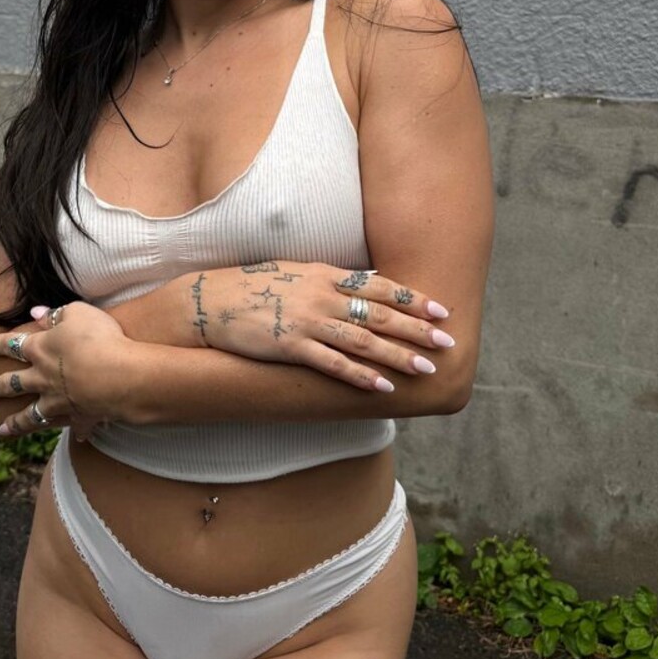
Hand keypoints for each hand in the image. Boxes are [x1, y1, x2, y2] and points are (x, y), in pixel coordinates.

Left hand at [0, 301, 130, 439]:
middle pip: (11, 384)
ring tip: (1, 430)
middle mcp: (43, 378)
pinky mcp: (79, 415)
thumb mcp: (77, 313)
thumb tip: (35, 312)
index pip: (11, 345)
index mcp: (41, 350)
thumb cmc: (98, 338)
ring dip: (15, 423)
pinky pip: (75, 426)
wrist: (119, 375)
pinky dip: (78, 431)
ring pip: (31, 415)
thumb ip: (55, 313)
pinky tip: (79, 437)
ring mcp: (59, 401)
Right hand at [189, 262, 454, 391]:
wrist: (210, 301)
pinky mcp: (290, 345)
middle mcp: (322, 296)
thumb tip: (363, 282)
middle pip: (380, 313)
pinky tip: (382, 386)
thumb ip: (330, 279)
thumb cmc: (252, 286)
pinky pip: (332, 363)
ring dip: (398, 355)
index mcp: (325, 274)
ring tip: (426, 368)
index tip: (440, 309)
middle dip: (417, 328)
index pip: (379, 286)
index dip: (412, 298)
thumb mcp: (296, 272)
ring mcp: (307, 321)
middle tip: (448, 341)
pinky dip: (360, 375)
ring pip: (363, 340)